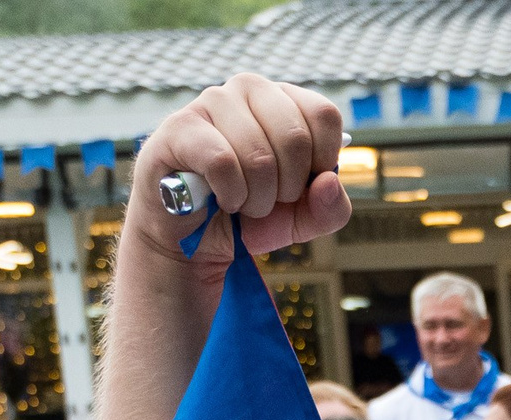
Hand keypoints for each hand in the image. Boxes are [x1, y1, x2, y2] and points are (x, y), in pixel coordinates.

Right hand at [127, 74, 349, 268]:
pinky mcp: (180, 127)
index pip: (324, 115)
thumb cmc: (249, 217)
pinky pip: (222, 162)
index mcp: (284, 100)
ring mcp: (212, 102)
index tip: (303, 185)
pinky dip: (230, 194)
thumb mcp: (302, 219)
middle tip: (267, 200)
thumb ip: (330, 208)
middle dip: (288, 187)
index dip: (322, 162)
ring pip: (258, 154)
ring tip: (242, 202)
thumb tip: (329, 182)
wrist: (195, 240)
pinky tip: (222, 199)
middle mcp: (249, 89)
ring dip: (257, 198)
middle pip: (295, 136)